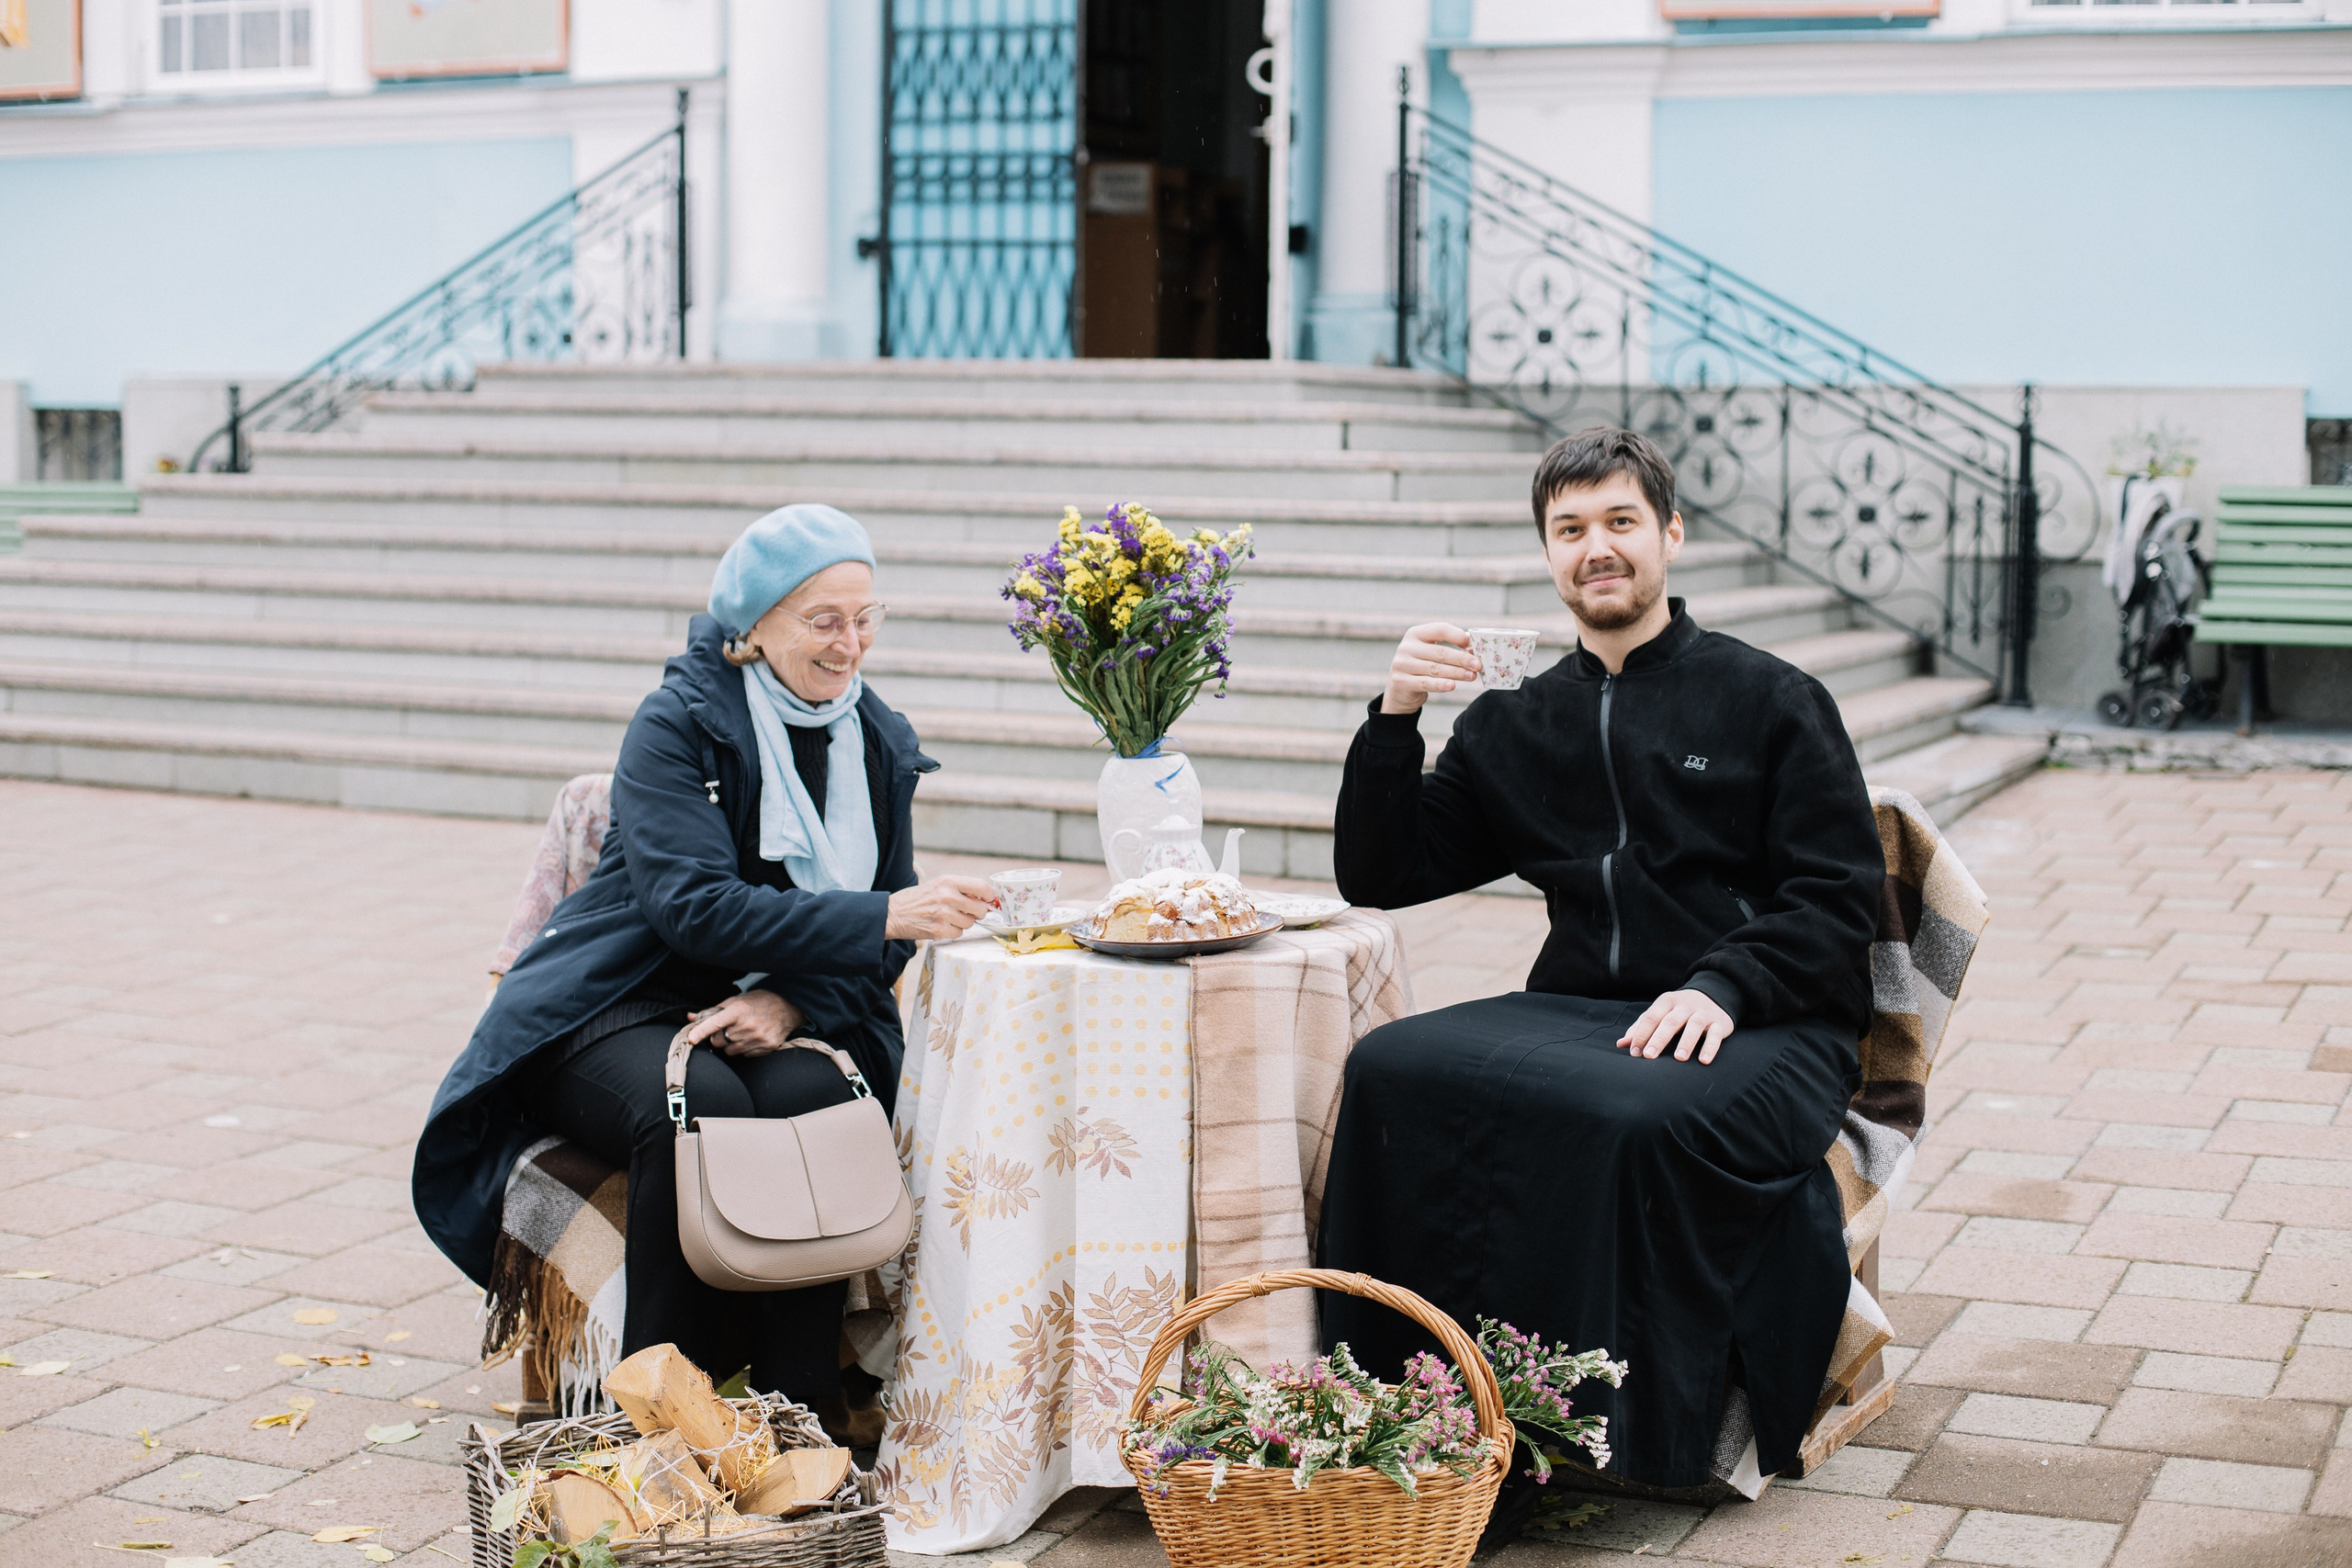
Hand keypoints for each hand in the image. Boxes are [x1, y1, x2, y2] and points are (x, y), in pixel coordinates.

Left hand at [685, 989, 803, 1056]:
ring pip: (729, 1051)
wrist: (789, 1009)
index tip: (691, 1039)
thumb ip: (713, 1011)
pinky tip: (752, 1038)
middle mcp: (748, 1025)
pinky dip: (744, 1049)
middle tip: (729, 1028)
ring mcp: (758, 1038)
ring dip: (731, 1044)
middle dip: (718, 1036)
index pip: (716, 1022)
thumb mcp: (737, 1001)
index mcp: (739, 1009)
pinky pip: (743, 1055)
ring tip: (742, 1032)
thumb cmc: (760, 1002)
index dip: (701, 1031)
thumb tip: (690, 1017)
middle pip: (718, 1041)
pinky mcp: (766, 1047)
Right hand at [886, 875, 995, 940]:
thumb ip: (959, 888)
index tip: (986, 900)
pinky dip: (953, 931)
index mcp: (948, 881)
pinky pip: (959, 933)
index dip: (989, 896)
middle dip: (977, 912)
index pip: (982, 887)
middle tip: (967, 912)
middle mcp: (947, 896)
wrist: (892, 913)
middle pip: (980, 909)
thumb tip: (984, 897)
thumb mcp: (937, 885)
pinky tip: (941, 925)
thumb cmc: (917, 899)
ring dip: (963, 923)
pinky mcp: (939, 931)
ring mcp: (943, 915)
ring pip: (970, 923)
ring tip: (948, 917)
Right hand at [1380, 622, 1479, 714]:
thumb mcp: (1430, 653)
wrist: (1400, 690)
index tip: (1472, 645)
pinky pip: (1426, 683)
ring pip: (1435, 669)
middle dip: (1462, 659)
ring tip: (1471, 676)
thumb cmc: (1421, 667)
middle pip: (1440, 652)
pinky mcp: (1401, 681)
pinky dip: (1441, 685)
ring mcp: (1402, 664)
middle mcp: (1407, 647)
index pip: (1440, 629)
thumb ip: (1448, 648)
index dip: (1458, 636)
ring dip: (1457, 673)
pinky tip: (1453, 685)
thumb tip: (1473, 650)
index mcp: (1415, 634)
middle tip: (1478, 665)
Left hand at [1617, 989, 1735, 1064]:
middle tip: (1649, 1056)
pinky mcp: (1719, 1023)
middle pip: (1670, 1021)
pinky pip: (1715, 1035)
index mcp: (1666, 1002)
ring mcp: (1703, 1013)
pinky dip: (1710, 1047)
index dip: (1641, 1034)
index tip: (1634, 1053)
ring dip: (1686, 1042)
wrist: (1714, 995)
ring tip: (1679, 1059)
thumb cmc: (1679, 1010)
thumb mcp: (1660, 1013)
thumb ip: (1641, 1027)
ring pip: (1694, 1026)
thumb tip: (1621, 1044)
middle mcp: (1684, 1006)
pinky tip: (1704, 1060)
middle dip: (1659, 1039)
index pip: (1650, 1017)